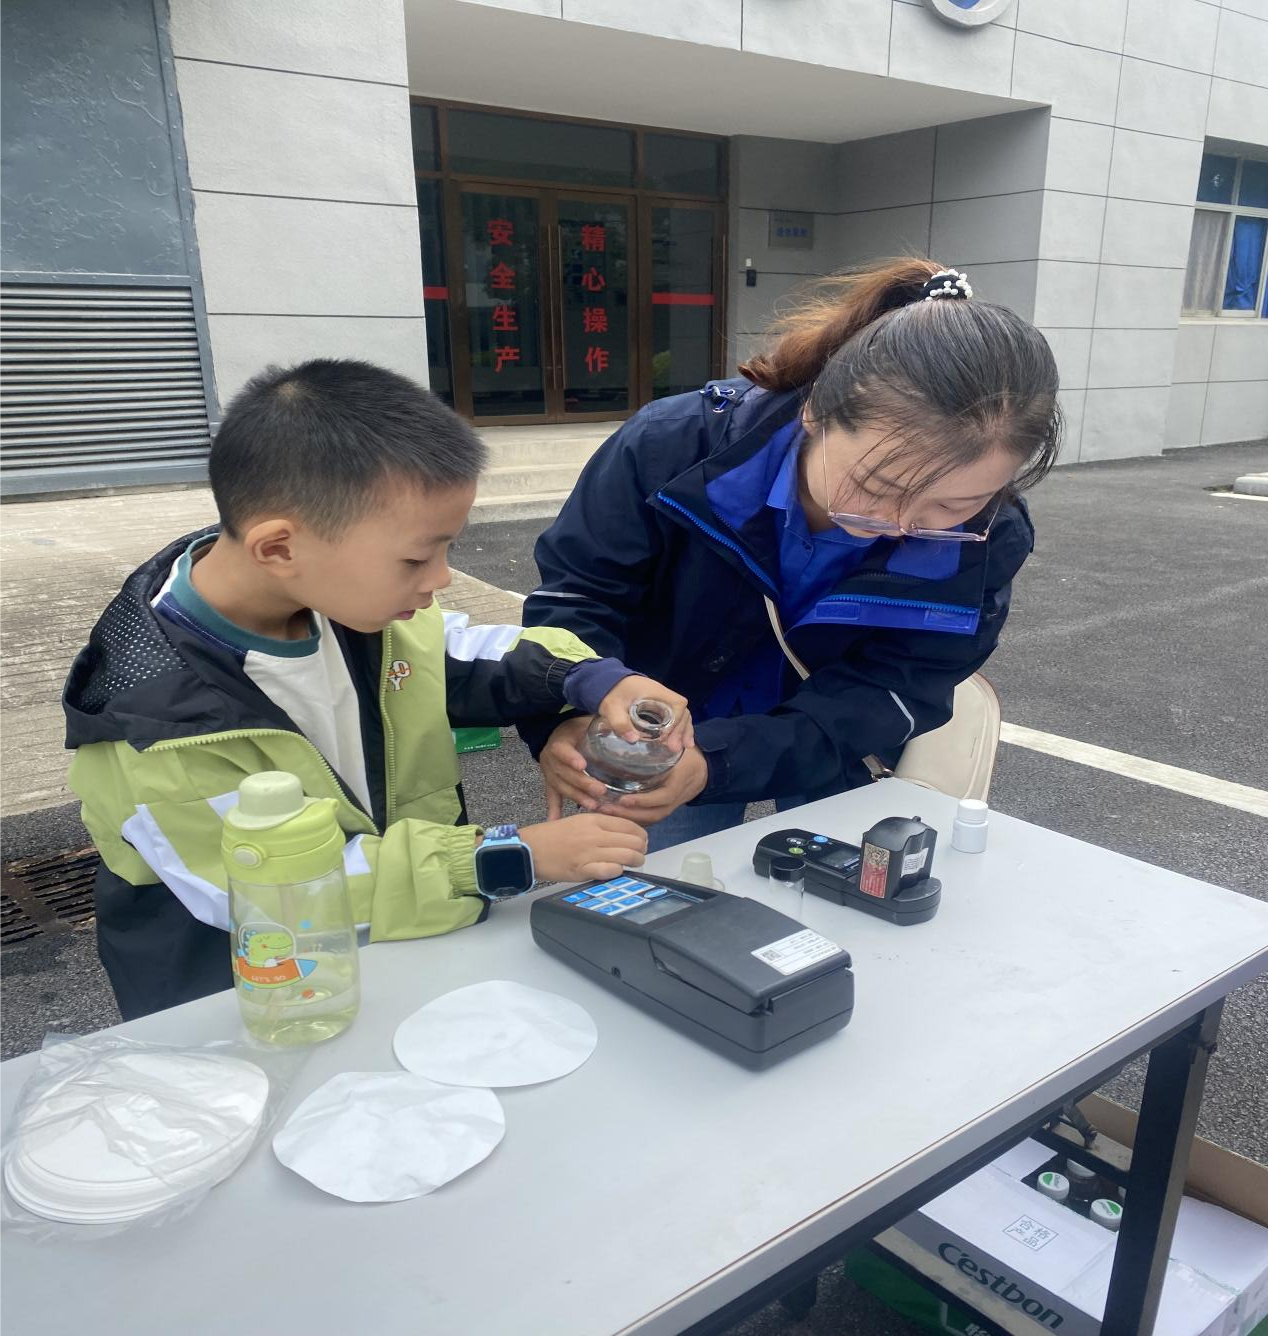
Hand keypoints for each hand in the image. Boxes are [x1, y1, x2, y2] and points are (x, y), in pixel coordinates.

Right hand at [521, 813, 647, 881]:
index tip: (642, 841)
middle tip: (640, 854)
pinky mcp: (583, 870)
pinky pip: (611, 870)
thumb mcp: (578, 821)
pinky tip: (617, 871)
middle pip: (633, 841)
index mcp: (594, 820)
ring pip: (627, 856)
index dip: (641, 835)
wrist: (529, 849)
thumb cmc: (553, 836)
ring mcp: (589, 852)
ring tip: (634, 863)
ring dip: (635, 861)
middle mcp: (594, 834)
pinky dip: (618, 871)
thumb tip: (624, 833)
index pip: (630, 825)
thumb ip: (600, 825)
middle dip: (641, 849)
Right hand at [540, 716, 609, 818]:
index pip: (562, 749)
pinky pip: (552, 797)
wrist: (560, 733)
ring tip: (593, 805)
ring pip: (560, 787)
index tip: (582, 765)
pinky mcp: (550, 783)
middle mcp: (550, 758)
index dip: (570, 758)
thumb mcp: (589, 722)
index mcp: (560, 741)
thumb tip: (631, 734)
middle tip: (600, 790)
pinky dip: (554, 810)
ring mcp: (549, 773)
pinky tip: (555, 822)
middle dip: (581, 783)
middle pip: (563, 773)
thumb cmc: (579, 727)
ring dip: (576, 796)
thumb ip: (607, 725)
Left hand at [596, 675, 693, 749]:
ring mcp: (662, 700)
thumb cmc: (611, 693)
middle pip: (682, 711)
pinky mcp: (659, 705)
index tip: (665, 736)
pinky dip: (679, 728)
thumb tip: (633, 740)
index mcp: (655, 692)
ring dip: (683, 730)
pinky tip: (680, 741)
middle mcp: (662, 695)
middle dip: (681, 730)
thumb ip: (620, 722)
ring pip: (681, 714)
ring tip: (685, 747)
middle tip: (675, 748)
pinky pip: (675, 716)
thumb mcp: (612, 708)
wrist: (607, 682)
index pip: (677, 704)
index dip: (675, 721)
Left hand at [599, 747, 708, 826]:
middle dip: (628, 814)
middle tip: (604, 808)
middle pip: (652, 814)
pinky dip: (632, 820)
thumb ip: (660, 743)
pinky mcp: (663, 810)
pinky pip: (649, 819)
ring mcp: (669, 807)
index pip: (662, 797)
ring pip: (650, 819)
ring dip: (627, 819)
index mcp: (679, 782)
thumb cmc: (685, 755)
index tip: (623, 799)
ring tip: (604, 812)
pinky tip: (614, 815)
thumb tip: (631, 733)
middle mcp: (674, 799)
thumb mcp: (676, 747)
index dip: (643, 800)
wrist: (701, 770)